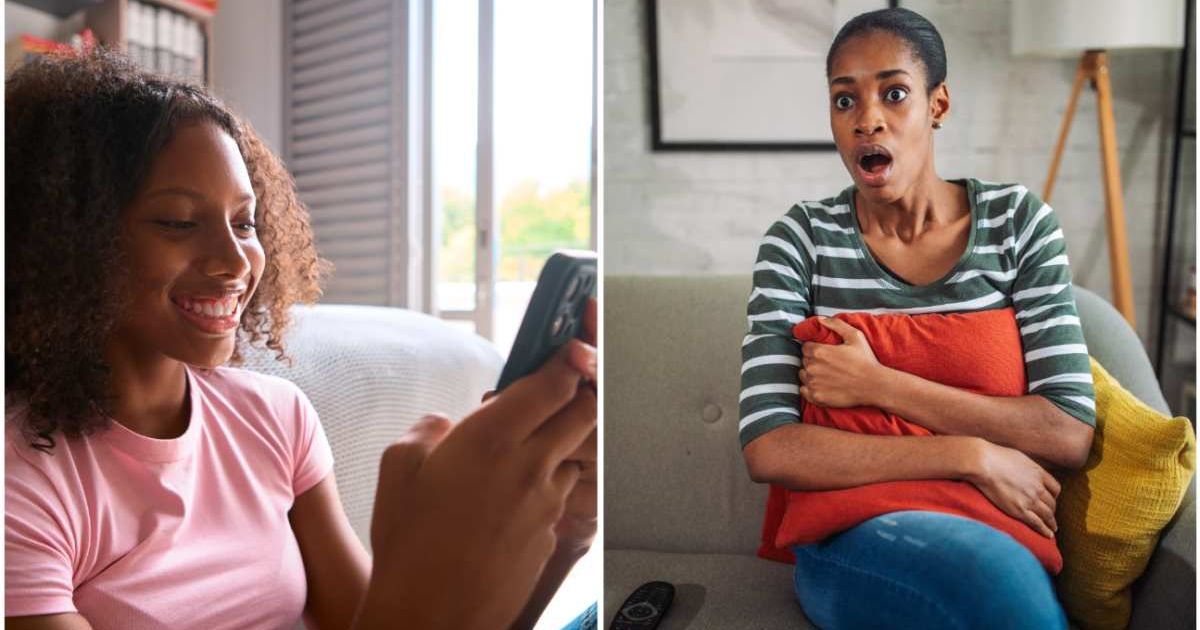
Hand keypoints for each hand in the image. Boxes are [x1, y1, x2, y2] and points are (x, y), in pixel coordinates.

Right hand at [360, 330, 596, 629]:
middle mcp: (532, 467)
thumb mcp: (398, 466)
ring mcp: (548, 504)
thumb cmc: (408, 543)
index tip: (569, 349)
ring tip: (522, 456)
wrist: (431, 615)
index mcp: (494, 439)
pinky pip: (558, 499)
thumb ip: (429, 429)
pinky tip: (509, 504)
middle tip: (557, 392)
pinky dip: (544, 490)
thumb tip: (448, 424)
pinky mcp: (551, 536)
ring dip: (559, 446)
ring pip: (573, 456)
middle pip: (584, 413)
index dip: (567, 360)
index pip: (555, 382)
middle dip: (578, 395)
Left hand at [798, 316, 885, 407]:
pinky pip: (804, 391)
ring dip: (810, 374)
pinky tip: (822, 386)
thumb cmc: (865, 361)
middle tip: (828, 364)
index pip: (806, 347)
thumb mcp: (855, 336)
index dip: (814, 348)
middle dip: (813, 361)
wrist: (874, 386)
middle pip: (804, 361)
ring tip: (826, 375)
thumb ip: (836, 325)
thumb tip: (820, 319)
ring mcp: (813, 384)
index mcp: (819, 352)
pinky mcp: (816, 397)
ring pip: (803, 375)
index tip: (824, 353)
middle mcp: (812, 368)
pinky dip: (810, 389)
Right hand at [967, 440, 1060, 537]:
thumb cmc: (996, 457)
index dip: (1054, 496)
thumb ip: (1027, 467)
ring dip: (1051, 523)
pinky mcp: (1019, 510)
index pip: (1055, 488)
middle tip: (1050, 516)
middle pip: (1052, 503)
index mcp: (1039, 473)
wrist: (984, 463)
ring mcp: (1030, 500)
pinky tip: (1048, 535)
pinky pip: (1037, 523)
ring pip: (1047, 515)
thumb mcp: (1019, 457)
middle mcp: (1038, 488)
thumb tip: (1026, 470)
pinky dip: (1045, 530)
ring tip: (1052, 529)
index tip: (1051, 500)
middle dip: (1052, 510)